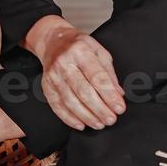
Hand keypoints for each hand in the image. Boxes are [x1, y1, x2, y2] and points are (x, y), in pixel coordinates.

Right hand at [25, 16, 125, 130]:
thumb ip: (109, 73)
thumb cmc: (79, 46)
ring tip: (99, 123)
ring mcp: (53, 75)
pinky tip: (81, 124)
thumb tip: (118, 94)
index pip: (97, 77)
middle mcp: (65, 63)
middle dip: (99, 109)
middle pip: (83, 91)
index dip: (109, 95)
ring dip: (86, 116)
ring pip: (70, 101)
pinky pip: (57, 106)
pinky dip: (69, 118)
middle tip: (111, 119)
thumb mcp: (99, 51)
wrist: (53, 41)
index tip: (119, 108)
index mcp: (81, 51)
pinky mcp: (46, 86)